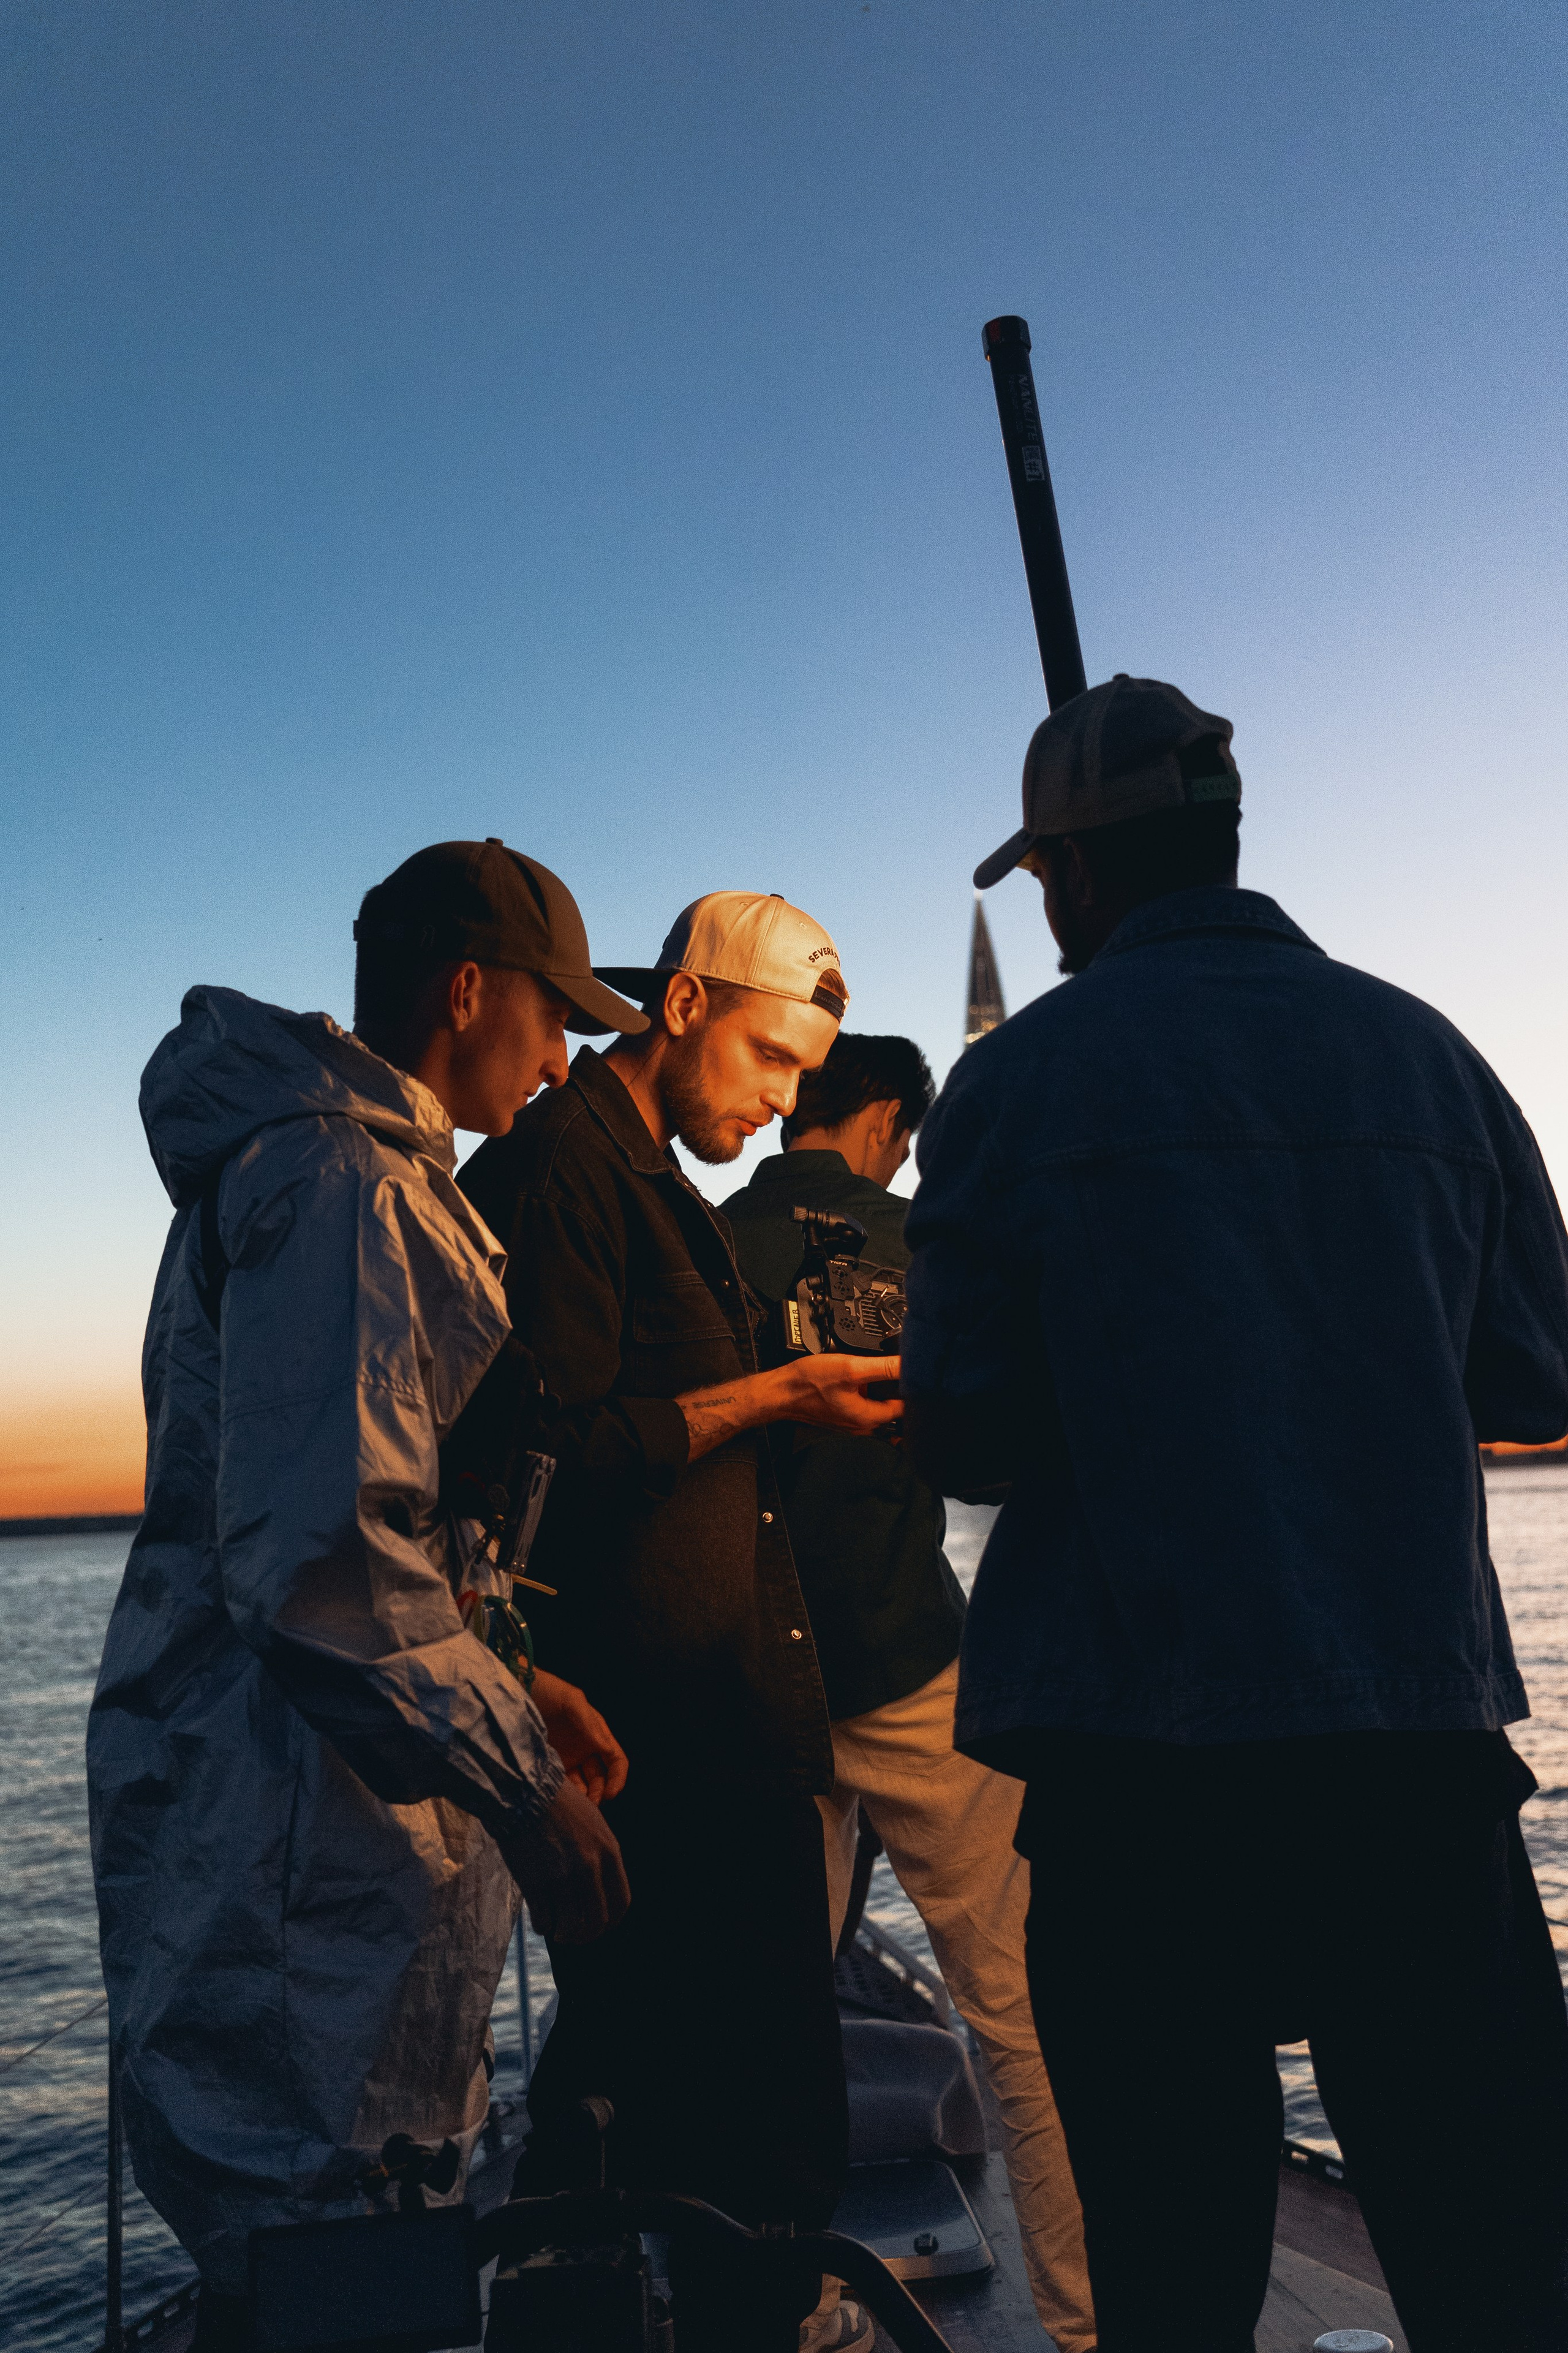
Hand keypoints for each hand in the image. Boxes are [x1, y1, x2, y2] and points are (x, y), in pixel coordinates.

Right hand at [500, 1781, 630, 1944]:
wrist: (525, 1790)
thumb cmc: (559, 1803)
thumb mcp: (594, 1823)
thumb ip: (601, 1854)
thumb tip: (601, 1887)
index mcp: (609, 1851)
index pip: (622, 1902)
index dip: (612, 1921)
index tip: (600, 1926)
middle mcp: (590, 1866)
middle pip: (598, 1920)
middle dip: (587, 1934)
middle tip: (576, 1935)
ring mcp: (562, 1876)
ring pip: (571, 1927)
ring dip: (565, 1935)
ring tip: (558, 1932)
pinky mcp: (536, 1883)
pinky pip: (543, 1921)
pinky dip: (543, 1927)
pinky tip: (541, 1921)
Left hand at [528, 1669, 628, 1804]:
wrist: (516, 1693)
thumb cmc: (547, 1691)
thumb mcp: (572, 1700)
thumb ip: (589, 1724)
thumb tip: (607, 1748)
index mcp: (597, 1733)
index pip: (616, 1759)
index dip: (618, 1778)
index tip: (610, 1794)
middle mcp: (585, 1747)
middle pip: (602, 1777)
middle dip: (601, 1792)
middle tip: (591, 1804)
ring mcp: (568, 1757)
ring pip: (584, 1784)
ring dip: (585, 1796)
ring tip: (577, 1806)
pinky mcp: (550, 1764)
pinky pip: (564, 1784)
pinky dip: (568, 1794)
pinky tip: (564, 1800)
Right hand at [781, 1352, 903, 1434]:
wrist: (781, 1391)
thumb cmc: (809, 1383)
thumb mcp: (851, 1368)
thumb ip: (884, 1367)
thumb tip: (909, 1364)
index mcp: (868, 1419)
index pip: (904, 1406)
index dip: (908, 1387)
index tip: (906, 1371)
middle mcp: (862, 1425)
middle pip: (891, 1405)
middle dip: (891, 1386)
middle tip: (885, 1367)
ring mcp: (851, 1421)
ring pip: (875, 1402)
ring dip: (875, 1387)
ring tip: (865, 1371)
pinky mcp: (842, 1414)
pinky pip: (861, 1403)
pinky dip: (861, 1390)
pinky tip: (852, 1378)